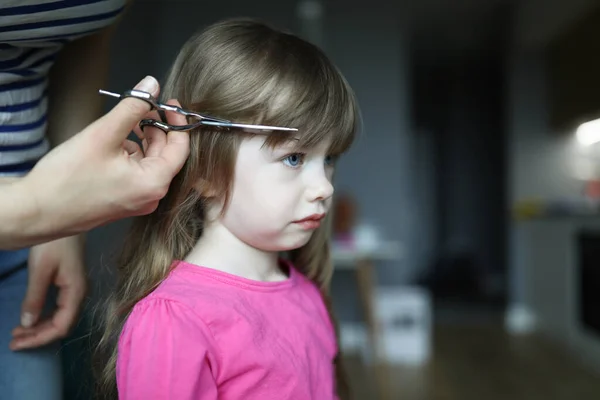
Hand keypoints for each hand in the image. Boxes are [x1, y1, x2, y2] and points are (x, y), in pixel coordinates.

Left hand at [9, 235, 86, 350]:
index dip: (40, 338)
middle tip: (13, 341)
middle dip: (38, 336)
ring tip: (18, 332)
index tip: (18, 342)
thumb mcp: (40, 270)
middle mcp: (79, 294)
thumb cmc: (55, 244)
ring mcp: (75, 289)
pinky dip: (43, 317)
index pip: (61, 326)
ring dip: (39, 328)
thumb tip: (28, 323)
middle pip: (61, 325)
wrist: (68, 220)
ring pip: (60, 318)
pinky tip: (30, 318)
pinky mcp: (70, 284)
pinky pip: (58, 309)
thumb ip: (35, 298)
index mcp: (75, 292)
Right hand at [18, 76, 189, 243]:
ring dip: (142, 140)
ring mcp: (136, 202)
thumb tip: (151, 86)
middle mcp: (150, 197)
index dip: (177, 123)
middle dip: (156, 129)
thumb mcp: (104, 134)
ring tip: (125, 122)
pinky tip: (114, 142)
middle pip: (165, 155)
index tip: (169, 104)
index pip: (180, 149)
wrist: (36, 211)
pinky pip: (136, 173)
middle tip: (144, 107)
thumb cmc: (67, 179)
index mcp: (154, 184)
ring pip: (149, 163)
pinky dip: (130, 155)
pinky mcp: (122, 202)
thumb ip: (132, 107)